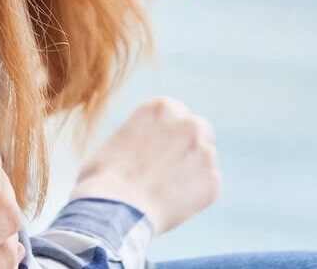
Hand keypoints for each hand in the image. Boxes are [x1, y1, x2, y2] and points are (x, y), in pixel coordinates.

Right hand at [69, 96, 220, 234]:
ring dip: (192, 172)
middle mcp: (188, 123)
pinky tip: (170, 204)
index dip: (170, 133)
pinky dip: (195, 196)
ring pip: (205, 161)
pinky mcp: (212, 181)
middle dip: (190, 147)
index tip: (161, 149)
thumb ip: (143, 137)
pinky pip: (207, 187)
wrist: (113, 208)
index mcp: (162, 107)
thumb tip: (150, 150)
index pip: (178, 113)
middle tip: (171, 168)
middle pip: (201, 130)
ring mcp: (205, 152)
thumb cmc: (104, 177)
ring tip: (163, 193)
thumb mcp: (119, 141)